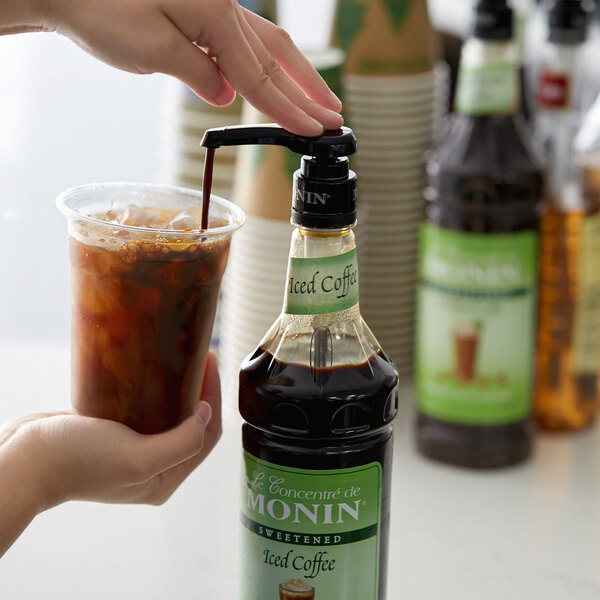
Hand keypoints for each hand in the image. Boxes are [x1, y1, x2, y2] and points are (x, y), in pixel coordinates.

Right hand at [0, 350, 220, 555]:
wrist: (26, 457)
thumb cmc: (79, 461)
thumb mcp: (139, 458)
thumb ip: (181, 442)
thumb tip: (205, 414)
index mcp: (163, 479)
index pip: (206, 436)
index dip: (214, 399)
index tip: (210, 364)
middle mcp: (153, 466)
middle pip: (192, 423)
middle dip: (201, 390)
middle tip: (200, 356)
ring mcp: (133, 448)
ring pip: (170, 414)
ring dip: (180, 387)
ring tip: (185, 357)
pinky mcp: (115, 431)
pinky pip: (146, 407)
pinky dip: (156, 389)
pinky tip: (157, 368)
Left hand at [39, 0, 342, 135]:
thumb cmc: (99, 9)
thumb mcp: (152, 49)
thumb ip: (198, 73)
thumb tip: (226, 93)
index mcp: (216, 14)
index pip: (260, 76)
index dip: (289, 109)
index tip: (315, 131)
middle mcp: (223, 5)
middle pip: (276, 58)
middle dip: (307, 92)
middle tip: (335, 118)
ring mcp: (214, 6)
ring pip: (267, 47)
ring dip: (297, 76)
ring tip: (322, 100)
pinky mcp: (202, 12)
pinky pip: (244, 43)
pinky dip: (265, 67)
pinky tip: (277, 82)